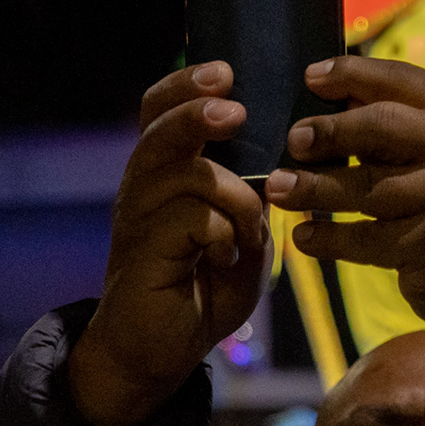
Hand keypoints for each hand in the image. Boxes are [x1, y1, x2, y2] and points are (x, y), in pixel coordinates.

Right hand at [68, 62, 268, 425]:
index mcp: (162, 176)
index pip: (161, 111)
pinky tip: (226, 258)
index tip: (226, 72)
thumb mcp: (238, 238)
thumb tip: (286, 168)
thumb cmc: (200, 292)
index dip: (186, 85)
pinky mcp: (144, 252)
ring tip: (247, 229)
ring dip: (234, 194)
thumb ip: (252, 202)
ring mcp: (138, 218)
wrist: (156, 354)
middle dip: (197, 107)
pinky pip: (193, 218)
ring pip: (187, 171)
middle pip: (160, 126)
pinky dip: (223, 233)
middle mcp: (142, 188)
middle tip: (233, 105)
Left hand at [264, 56, 424, 362]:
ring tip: (277, 189)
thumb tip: (334, 102)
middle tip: (294, 140)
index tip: (310, 77)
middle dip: (330, 131)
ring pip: (366, 187)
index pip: (404, 81)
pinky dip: (330, 238)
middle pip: (382, 126)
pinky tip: (305, 237)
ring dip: (314, 189)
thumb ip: (410, 129)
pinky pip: (367, 239)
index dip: (353, 74)